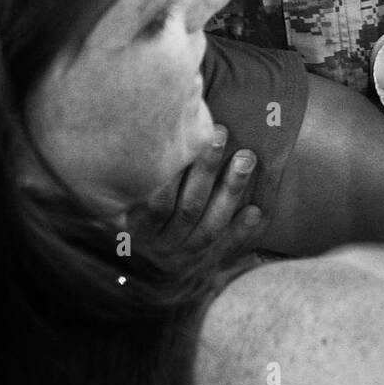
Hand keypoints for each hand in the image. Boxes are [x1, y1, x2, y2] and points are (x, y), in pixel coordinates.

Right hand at [131, 124, 264, 256]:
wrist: (150, 259)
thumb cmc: (141, 204)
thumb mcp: (128, 195)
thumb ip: (142, 169)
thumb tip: (154, 122)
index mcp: (138, 225)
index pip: (157, 202)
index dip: (174, 173)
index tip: (189, 138)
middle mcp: (161, 242)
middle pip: (188, 208)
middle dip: (207, 169)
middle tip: (220, 134)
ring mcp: (184, 255)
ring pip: (209, 226)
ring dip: (230, 191)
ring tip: (245, 158)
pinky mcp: (207, 262)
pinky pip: (226, 247)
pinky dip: (240, 230)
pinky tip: (255, 210)